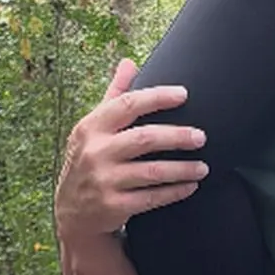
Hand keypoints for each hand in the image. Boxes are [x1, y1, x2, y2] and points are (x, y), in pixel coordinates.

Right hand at [55, 61, 206, 237]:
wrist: (72, 212)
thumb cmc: (89, 160)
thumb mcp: (93, 128)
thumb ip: (114, 96)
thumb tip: (128, 62)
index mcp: (91, 127)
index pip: (127, 104)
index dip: (158, 97)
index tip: (183, 94)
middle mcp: (96, 152)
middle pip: (144, 138)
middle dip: (177, 136)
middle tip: (201, 137)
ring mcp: (104, 181)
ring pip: (152, 172)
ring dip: (182, 169)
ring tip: (203, 167)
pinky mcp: (113, 206)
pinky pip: (151, 198)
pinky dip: (174, 192)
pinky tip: (190, 186)